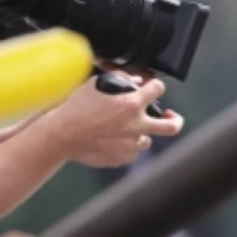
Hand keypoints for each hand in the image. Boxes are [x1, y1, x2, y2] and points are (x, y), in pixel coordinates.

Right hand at [37, 74, 183, 166]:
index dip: (155, 86)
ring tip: (121, 129)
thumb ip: (121, 79)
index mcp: (132, 104)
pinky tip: (110, 140)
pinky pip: (131, 152)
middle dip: (175, 119)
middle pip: (172, 126)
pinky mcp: (123, 157)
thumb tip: (137, 81)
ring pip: (146, 139)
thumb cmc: (76, 108)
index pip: (159, 89)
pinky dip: (124, 146)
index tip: (152, 88)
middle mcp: (137, 125)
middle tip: (170, 116)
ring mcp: (131, 144)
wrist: (61, 135)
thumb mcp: (97, 84)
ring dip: (139, 133)